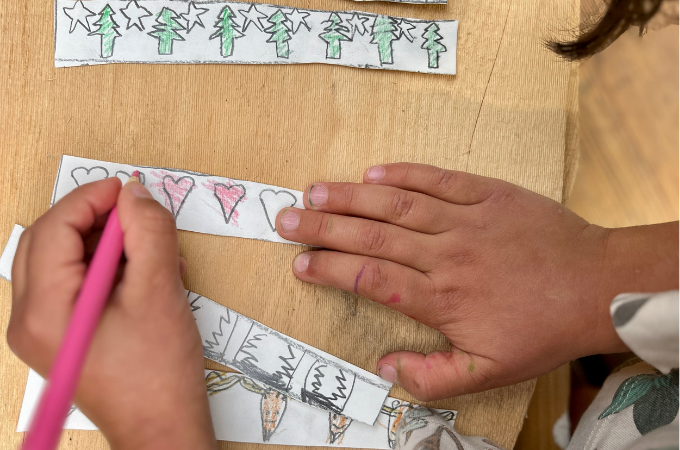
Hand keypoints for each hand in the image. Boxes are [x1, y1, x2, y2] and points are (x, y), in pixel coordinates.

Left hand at [7, 179, 216, 448]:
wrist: (162, 429)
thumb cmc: (159, 372)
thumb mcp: (160, 292)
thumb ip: (149, 233)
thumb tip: (137, 194)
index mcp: (45, 309)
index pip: (53, 229)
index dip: (91, 199)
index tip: (127, 188)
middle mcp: (28, 319)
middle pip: (48, 241)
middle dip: (92, 218)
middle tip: (134, 212)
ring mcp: (40, 330)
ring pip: (60, 261)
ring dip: (100, 243)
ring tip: (147, 249)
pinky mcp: (59, 336)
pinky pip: (71, 284)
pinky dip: (103, 268)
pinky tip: (141, 274)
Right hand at [276, 163, 678, 400]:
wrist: (595, 286)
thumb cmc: (541, 330)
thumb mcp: (490, 372)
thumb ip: (433, 377)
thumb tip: (385, 370)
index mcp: (441, 297)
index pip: (371, 278)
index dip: (331, 269)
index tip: (300, 264)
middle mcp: (444, 253)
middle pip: (372, 236)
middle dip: (323, 227)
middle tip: (286, 219)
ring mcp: (465, 219)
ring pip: (396, 204)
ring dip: (351, 197)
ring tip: (314, 191)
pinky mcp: (487, 194)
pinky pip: (438, 179)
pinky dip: (404, 173)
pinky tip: (374, 170)